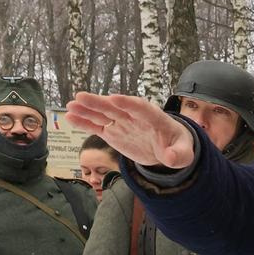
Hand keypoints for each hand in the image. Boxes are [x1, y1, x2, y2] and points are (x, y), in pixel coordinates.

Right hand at [62, 93, 196, 168]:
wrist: (167, 147)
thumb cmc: (177, 146)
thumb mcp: (184, 153)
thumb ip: (179, 154)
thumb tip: (170, 158)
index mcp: (154, 118)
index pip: (141, 108)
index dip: (129, 103)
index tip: (115, 99)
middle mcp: (135, 117)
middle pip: (116, 108)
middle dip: (99, 102)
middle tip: (81, 96)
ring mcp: (122, 123)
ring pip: (102, 114)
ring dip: (86, 109)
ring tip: (70, 105)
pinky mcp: (113, 131)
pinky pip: (97, 126)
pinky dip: (84, 122)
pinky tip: (69, 117)